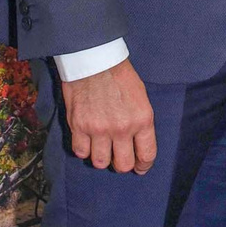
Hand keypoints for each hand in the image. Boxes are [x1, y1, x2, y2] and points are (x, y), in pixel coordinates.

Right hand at [61, 58, 156, 174]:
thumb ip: (140, 122)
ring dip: (101, 157)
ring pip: (100, 163)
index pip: (147, 155)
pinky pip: (81, 152)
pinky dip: (84, 149)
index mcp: (142, 119)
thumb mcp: (141, 97)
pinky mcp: (79, 126)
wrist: (95, 59)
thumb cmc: (120, 75)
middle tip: (118, 156)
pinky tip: (87, 139)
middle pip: (123, 165)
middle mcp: (122, 128)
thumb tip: (138, 144)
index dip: (143, 165)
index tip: (140, 167)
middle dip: (122, 163)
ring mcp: (99, 129)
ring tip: (101, 146)